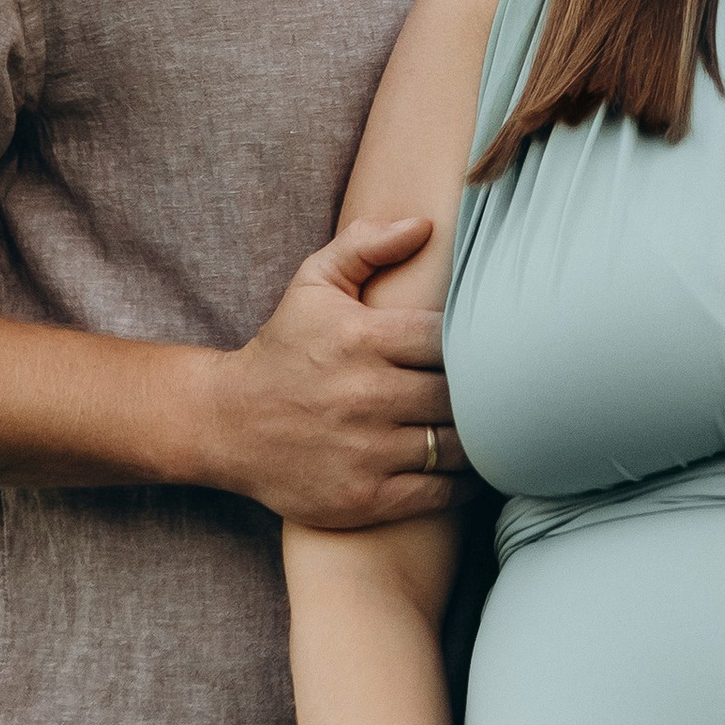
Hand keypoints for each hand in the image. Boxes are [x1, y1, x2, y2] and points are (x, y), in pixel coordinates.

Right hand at [195, 216, 465, 525]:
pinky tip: (467, 467)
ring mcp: (365, 452)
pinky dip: (462, 483)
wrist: (227, 424)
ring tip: (487, 427)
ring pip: (455, 446)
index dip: (472, 342)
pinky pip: (439, 492)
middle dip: (481, 392)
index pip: (448, 338)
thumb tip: (423, 225)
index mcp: (361, 339)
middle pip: (458, 395)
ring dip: (478, 438)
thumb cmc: (284, 347)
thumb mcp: (314, 283)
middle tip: (497, 389)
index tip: (481, 346)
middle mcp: (365, 397)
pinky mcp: (364, 499)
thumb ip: (366, 244)